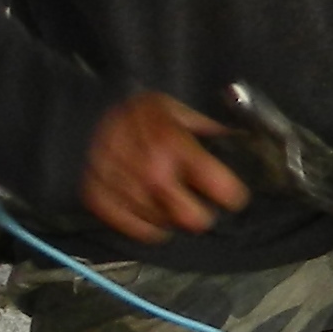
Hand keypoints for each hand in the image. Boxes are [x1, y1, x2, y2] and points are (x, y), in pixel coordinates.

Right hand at [80, 93, 250, 246]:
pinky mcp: (99, 195)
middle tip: (198, 208)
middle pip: (190, 218)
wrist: (93, 106)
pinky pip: (128, 226)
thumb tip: (239, 150)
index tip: (231, 197)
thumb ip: (209, 133)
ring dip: (168, 217)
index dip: (231, 195)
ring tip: (167, 202)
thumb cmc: (144, 113)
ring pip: (160, 224)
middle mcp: (150, 168)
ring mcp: (122, 185)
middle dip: (200, 216)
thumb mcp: (181, 112)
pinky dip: (141, 225)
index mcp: (175, 143)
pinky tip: (148, 214)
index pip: (219, 186)